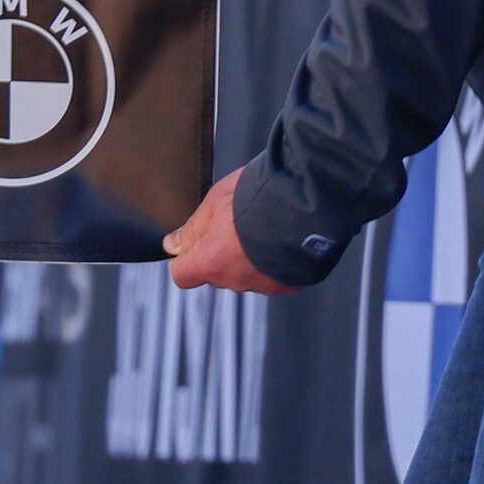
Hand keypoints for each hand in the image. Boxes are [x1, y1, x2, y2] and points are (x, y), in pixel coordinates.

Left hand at [162, 167, 290, 294]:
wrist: (310, 204)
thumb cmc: (260, 198)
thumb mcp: (215, 202)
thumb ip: (192, 229)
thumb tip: (173, 245)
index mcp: (212, 261)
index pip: (183, 275)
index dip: (184, 259)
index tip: (190, 244)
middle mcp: (237, 280)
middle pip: (216, 273)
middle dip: (218, 253)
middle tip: (231, 225)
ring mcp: (265, 285)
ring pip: (245, 274)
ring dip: (246, 258)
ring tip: (259, 228)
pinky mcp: (290, 284)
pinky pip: (271, 276)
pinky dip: (271, 262)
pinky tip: (278, 240)